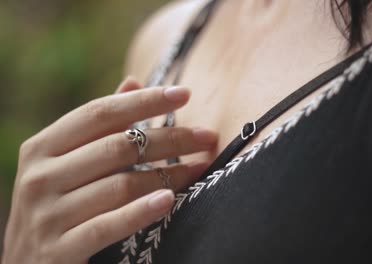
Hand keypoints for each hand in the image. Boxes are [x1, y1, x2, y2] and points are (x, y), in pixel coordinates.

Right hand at [1, 77, 216, 263]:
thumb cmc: (57, 203)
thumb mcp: (66, 161)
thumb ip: (99, 124)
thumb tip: (133, 82)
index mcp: (42, 147)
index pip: (100, 113)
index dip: (144, 101)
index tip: (184, 93)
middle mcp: (40, 176)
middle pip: (118, 146)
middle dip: (171, 138)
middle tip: (207, 136)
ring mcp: (47, 214)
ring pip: (121, 185)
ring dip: (169, 174)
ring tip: (200, 167)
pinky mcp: (59, 249)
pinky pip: (108, 226)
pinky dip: (142, 211)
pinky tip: (170, 200)